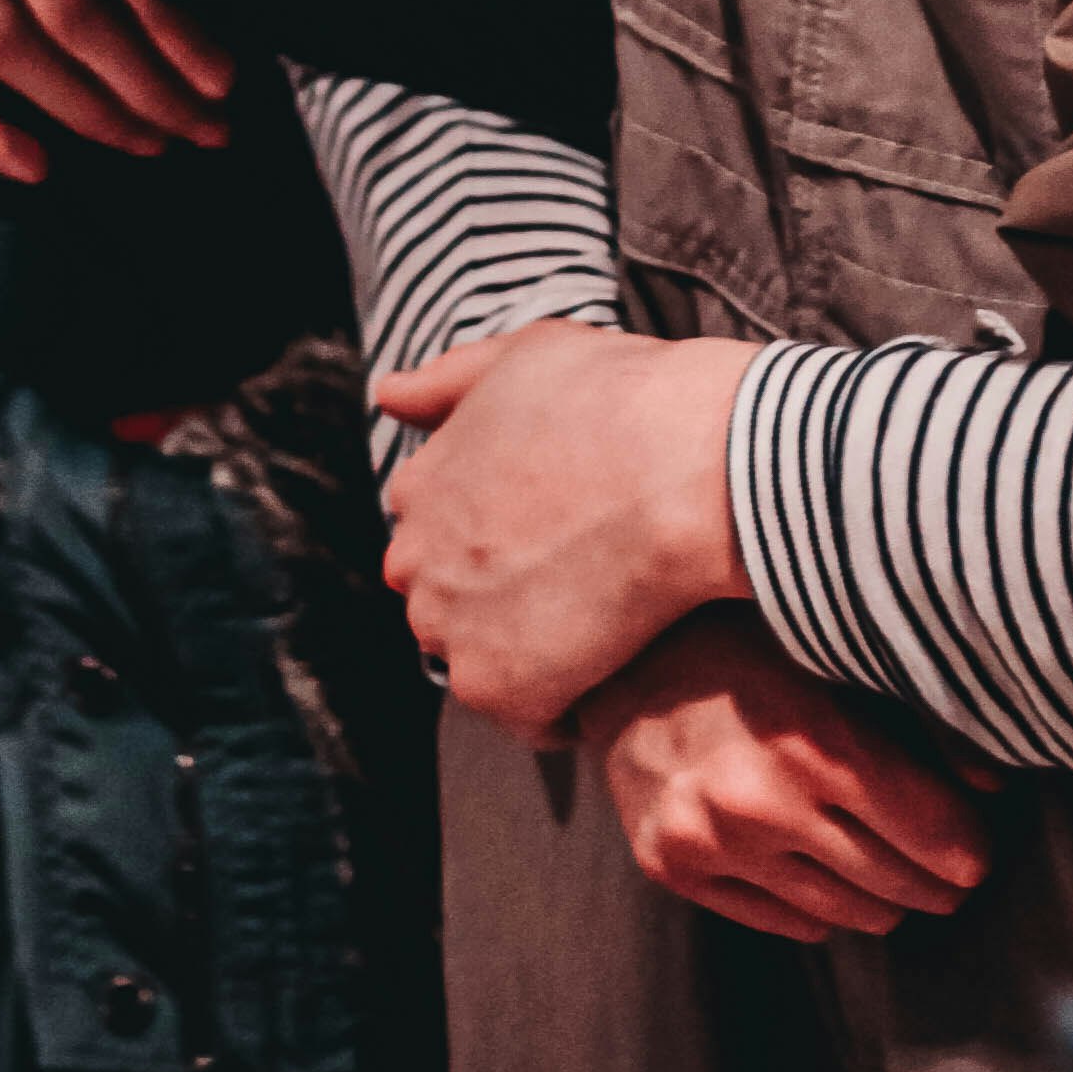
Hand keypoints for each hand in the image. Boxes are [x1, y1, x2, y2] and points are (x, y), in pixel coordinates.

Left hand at [374, 320, 757, 731]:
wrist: (685, 464)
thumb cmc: (619, 397)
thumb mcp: (525, 354)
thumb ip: (450, 380)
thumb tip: (387, 395)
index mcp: (419, 485)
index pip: (435, 534)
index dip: (496, 537)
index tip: (548, 533)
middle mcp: (415, 559)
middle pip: (447, 602)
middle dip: (497, 600)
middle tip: (577, 580)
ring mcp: (449, 627)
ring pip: (480, 660)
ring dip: (528, 654)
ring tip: (598, 625)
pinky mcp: (495, 687)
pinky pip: (530, 717)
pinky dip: (567, 705)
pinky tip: (613, 667)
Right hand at [579, 609, 997, 944]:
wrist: (615, 652)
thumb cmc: (742, 636)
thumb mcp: (833, 649)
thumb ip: (916, 713)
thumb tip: (993, 785)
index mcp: (813, 741)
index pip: (933, 833)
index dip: (969, 848)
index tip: (979, 848)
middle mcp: (760, 802)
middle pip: (896, 882)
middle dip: (937, 881)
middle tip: (953, 873)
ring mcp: (710, 842)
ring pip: (844, 914)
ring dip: (886, 903)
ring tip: (900, 881)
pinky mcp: (671, 866)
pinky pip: (782, 922)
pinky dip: (820, 911)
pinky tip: (832, 881)